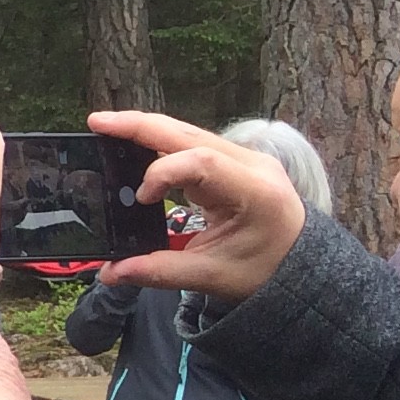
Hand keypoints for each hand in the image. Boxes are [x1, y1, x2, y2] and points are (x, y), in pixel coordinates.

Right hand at [91, 110, 303, 300]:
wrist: (302, 267)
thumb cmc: (266, 271)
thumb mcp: (213, 275)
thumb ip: (159, 271)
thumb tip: (111, 272)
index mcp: (255, 191)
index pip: (201, 162)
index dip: (161, 173)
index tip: (142, 200)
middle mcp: (251, 165)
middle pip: (190, 134)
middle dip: (140, 126)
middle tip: (97, 123)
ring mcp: (243, 159)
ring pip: (188, 133)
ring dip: (146, 129)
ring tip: (106, 127)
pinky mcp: (232, 162)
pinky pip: (192, 144)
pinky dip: (160, 142)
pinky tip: (132, 142)